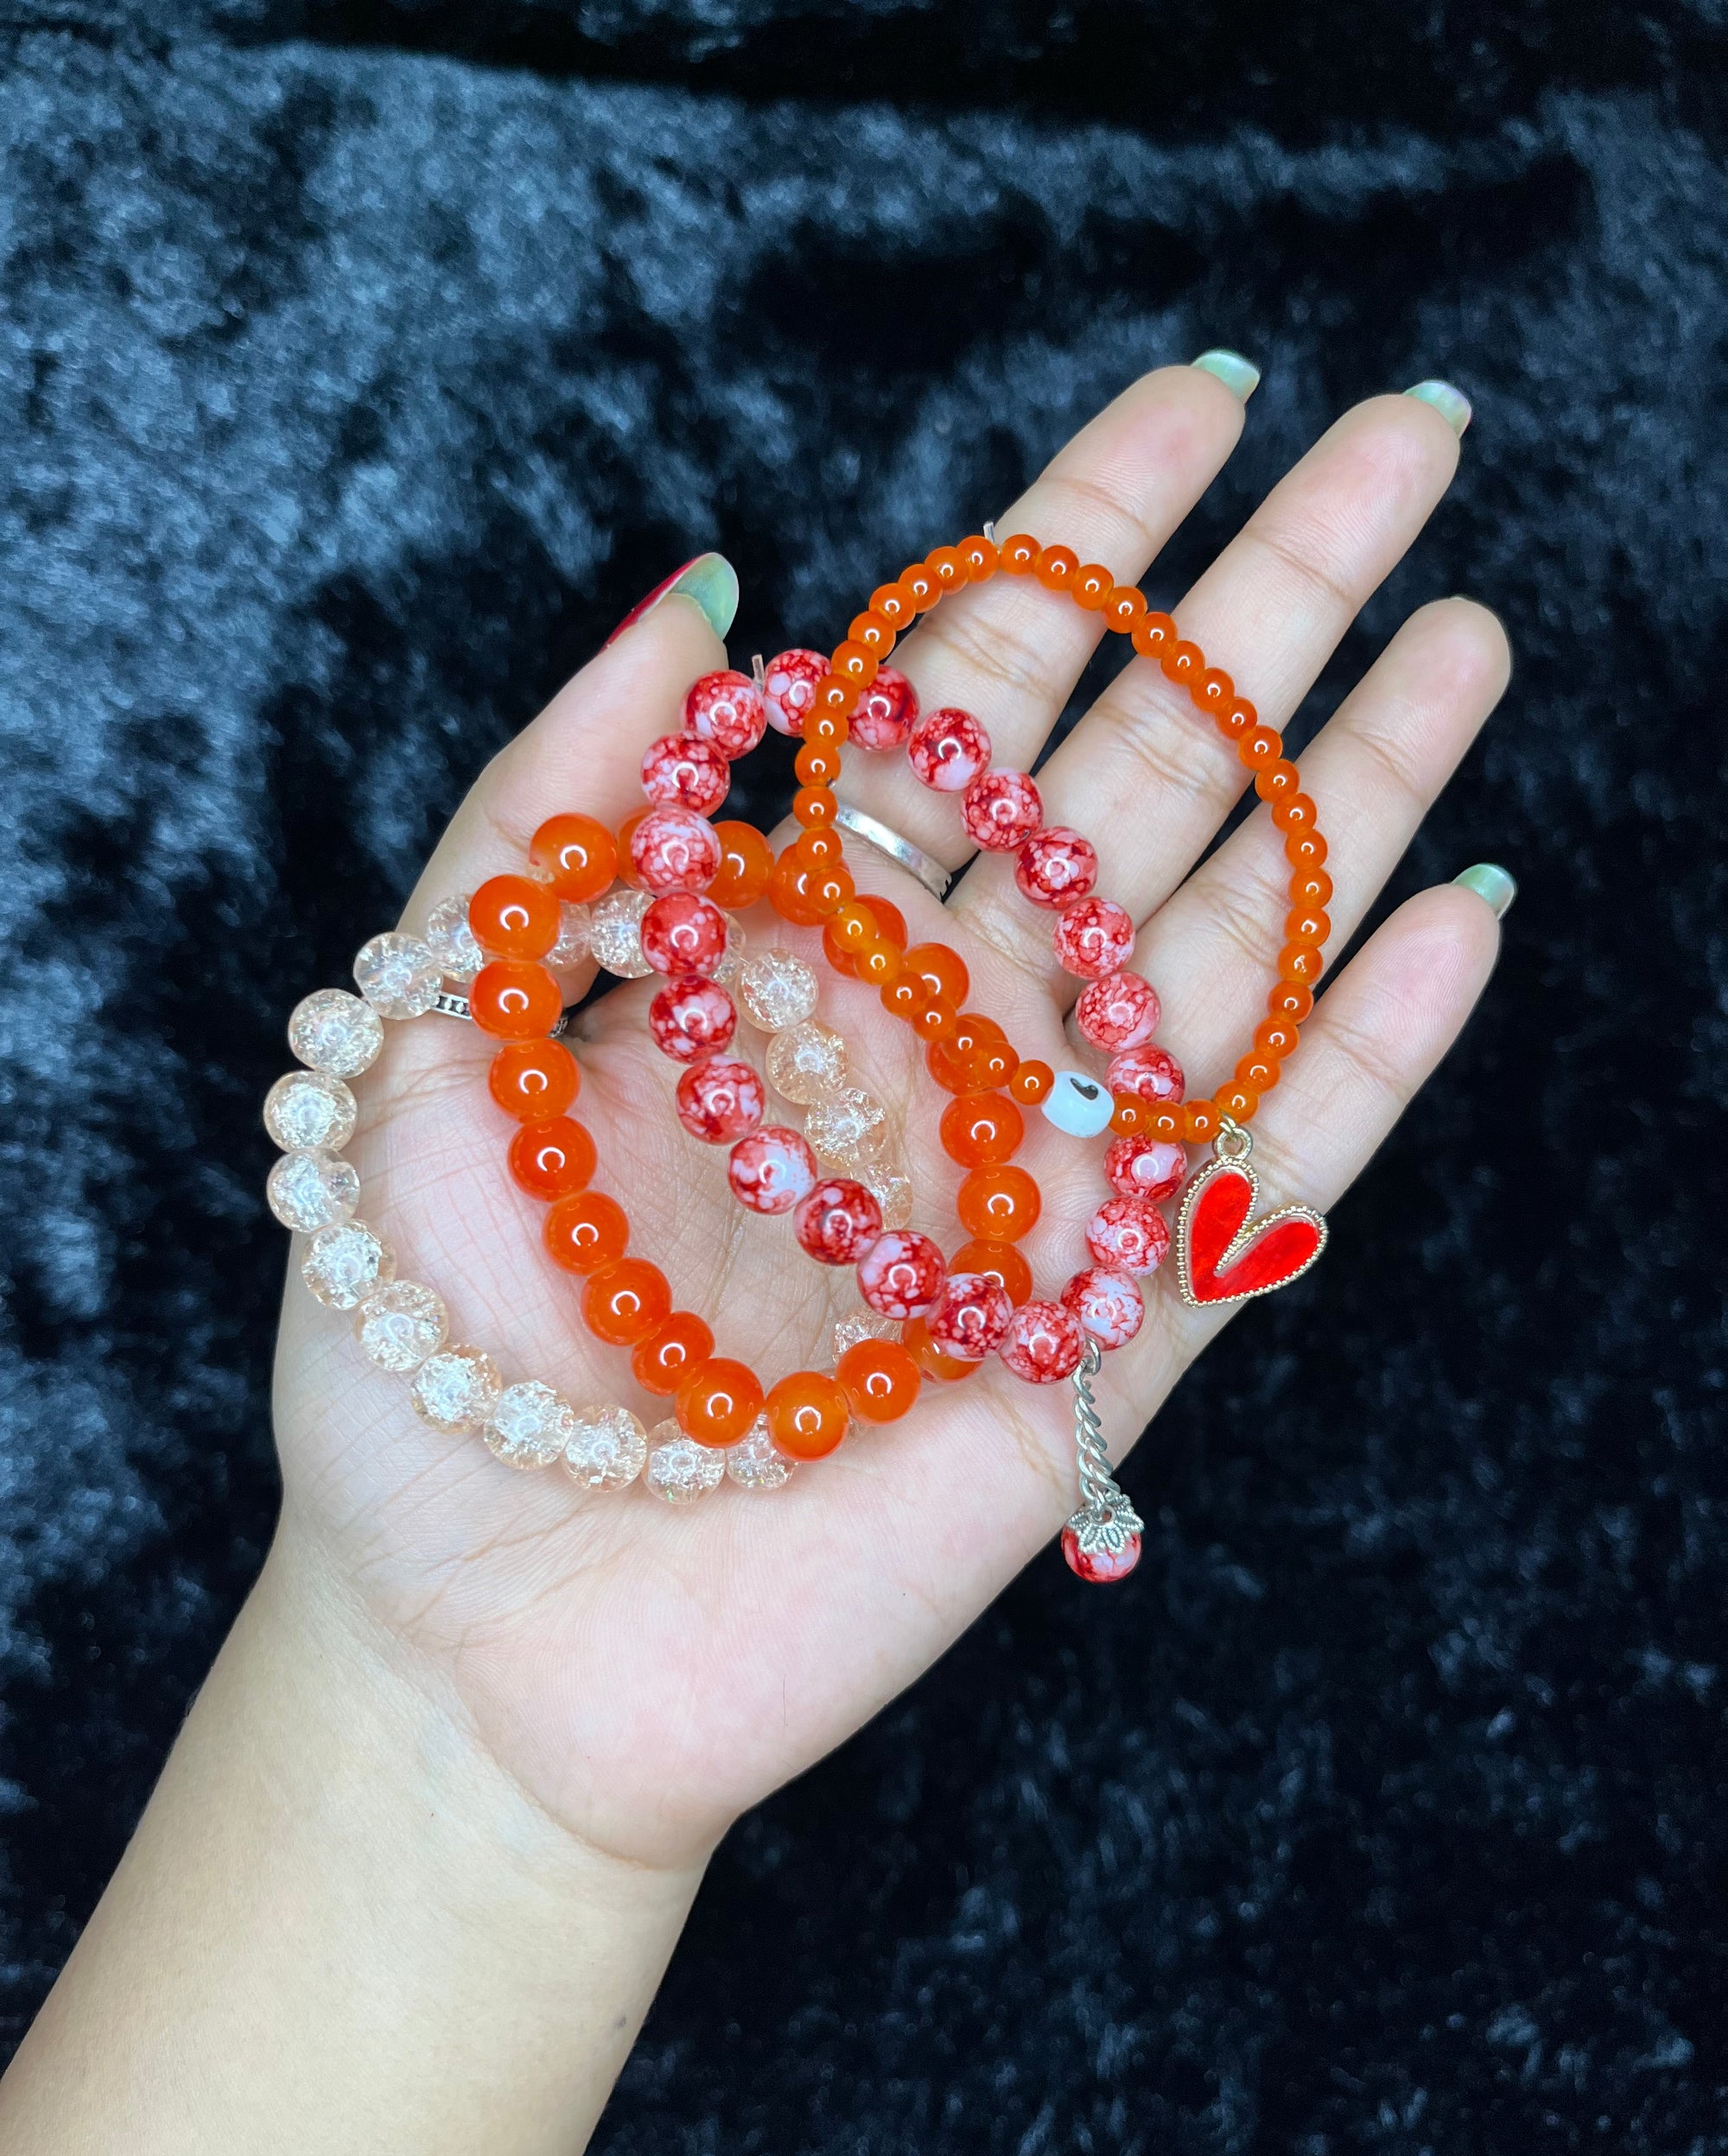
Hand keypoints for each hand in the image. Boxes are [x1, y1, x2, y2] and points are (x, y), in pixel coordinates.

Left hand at [274, 363, 1508, 1874]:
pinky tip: (1457, 918)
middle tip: (1408, 441)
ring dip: (1353, 797)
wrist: (477, 1643)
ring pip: (1225, 957)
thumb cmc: (421, 1360)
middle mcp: (929, 1048)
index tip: (1200, 402)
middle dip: (1267, 613)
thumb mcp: (416, 1031)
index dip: (1079, 545)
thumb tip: (705, 580)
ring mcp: (1029, 1189)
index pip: (962, 704)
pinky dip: (1360, 1061)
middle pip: (1130, 790)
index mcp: (784, 961)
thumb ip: (548, 805)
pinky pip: (1254, 1185)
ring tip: (1468, 636)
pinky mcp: (1096, 1348)